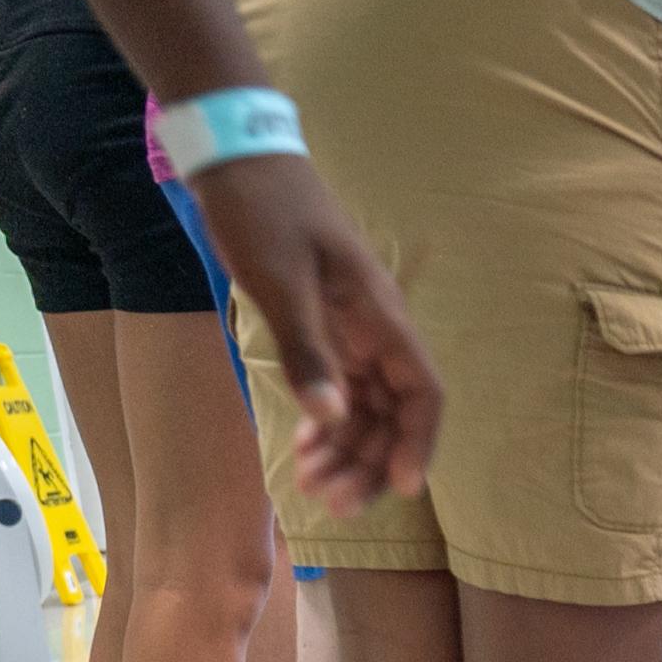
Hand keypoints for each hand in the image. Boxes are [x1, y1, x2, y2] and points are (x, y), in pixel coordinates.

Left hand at [184, 152, 440, 513]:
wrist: (239, 157)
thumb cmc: (264, 211)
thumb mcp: (279, 282)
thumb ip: (306, 351)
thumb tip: (331, 418)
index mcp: (378, 316)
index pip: (422, 392)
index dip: (418, 443)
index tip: (402, 488)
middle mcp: (375, 329)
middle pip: (396, 412)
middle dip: (371, 462)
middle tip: (332, 503)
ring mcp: (351, 330)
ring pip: (367, 407)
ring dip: (347, 450)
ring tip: (312, 486)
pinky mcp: (325, 327)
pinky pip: (341, 389)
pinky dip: (328, 423)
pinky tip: (305, 448)